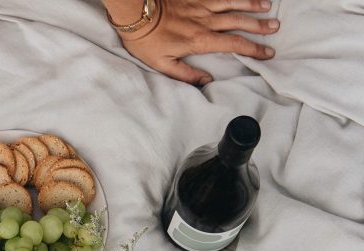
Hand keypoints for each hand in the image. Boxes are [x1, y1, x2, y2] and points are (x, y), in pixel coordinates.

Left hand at [117, 0, 278, 85]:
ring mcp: (202, 6)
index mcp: (200, 40)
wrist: (137, 14)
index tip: (268, 53)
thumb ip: (186, 74)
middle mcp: (206, 21)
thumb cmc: (146, 42)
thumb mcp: (162, 64)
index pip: (234, 45)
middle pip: (239, 22)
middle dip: (259, 26)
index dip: (253, 49)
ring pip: (233, 4)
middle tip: (276, 27)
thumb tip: (206, 81)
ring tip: (268, 7)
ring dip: (252, 5)